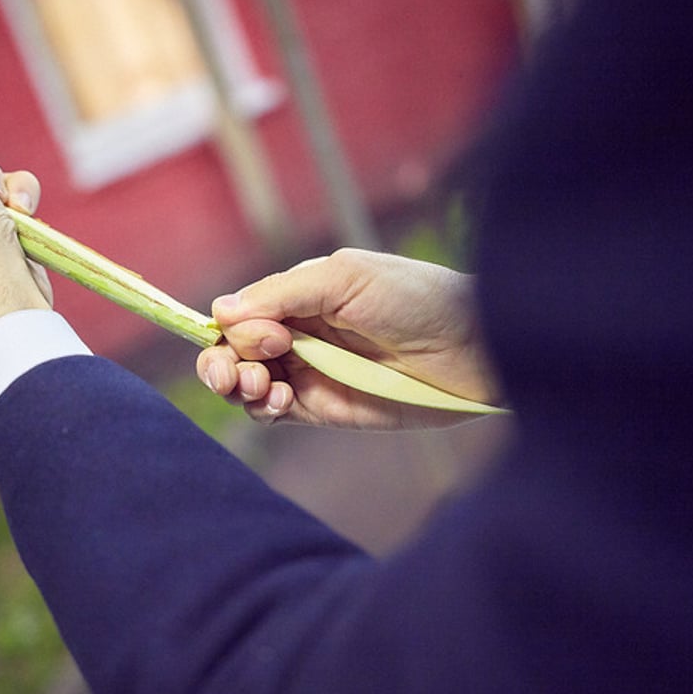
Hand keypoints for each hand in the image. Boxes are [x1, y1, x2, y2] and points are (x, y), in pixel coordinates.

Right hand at [196, 248, 500, 429]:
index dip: (233, 326)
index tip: (266, 332)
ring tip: (261, 384)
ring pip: (246, 384)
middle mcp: (299, 334)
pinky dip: (263, 409)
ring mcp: (309, 372)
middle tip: (238, 371)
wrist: (473, 347)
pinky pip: (274, 413)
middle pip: (232, 351)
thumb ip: (282, 293)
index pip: (240, 313)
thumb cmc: (417, 298)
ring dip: (237, 385)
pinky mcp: (324, 410)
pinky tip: (280, 399)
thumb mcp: (346, 279)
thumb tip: (219, 311)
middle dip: (220, 361)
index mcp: (300, 296)